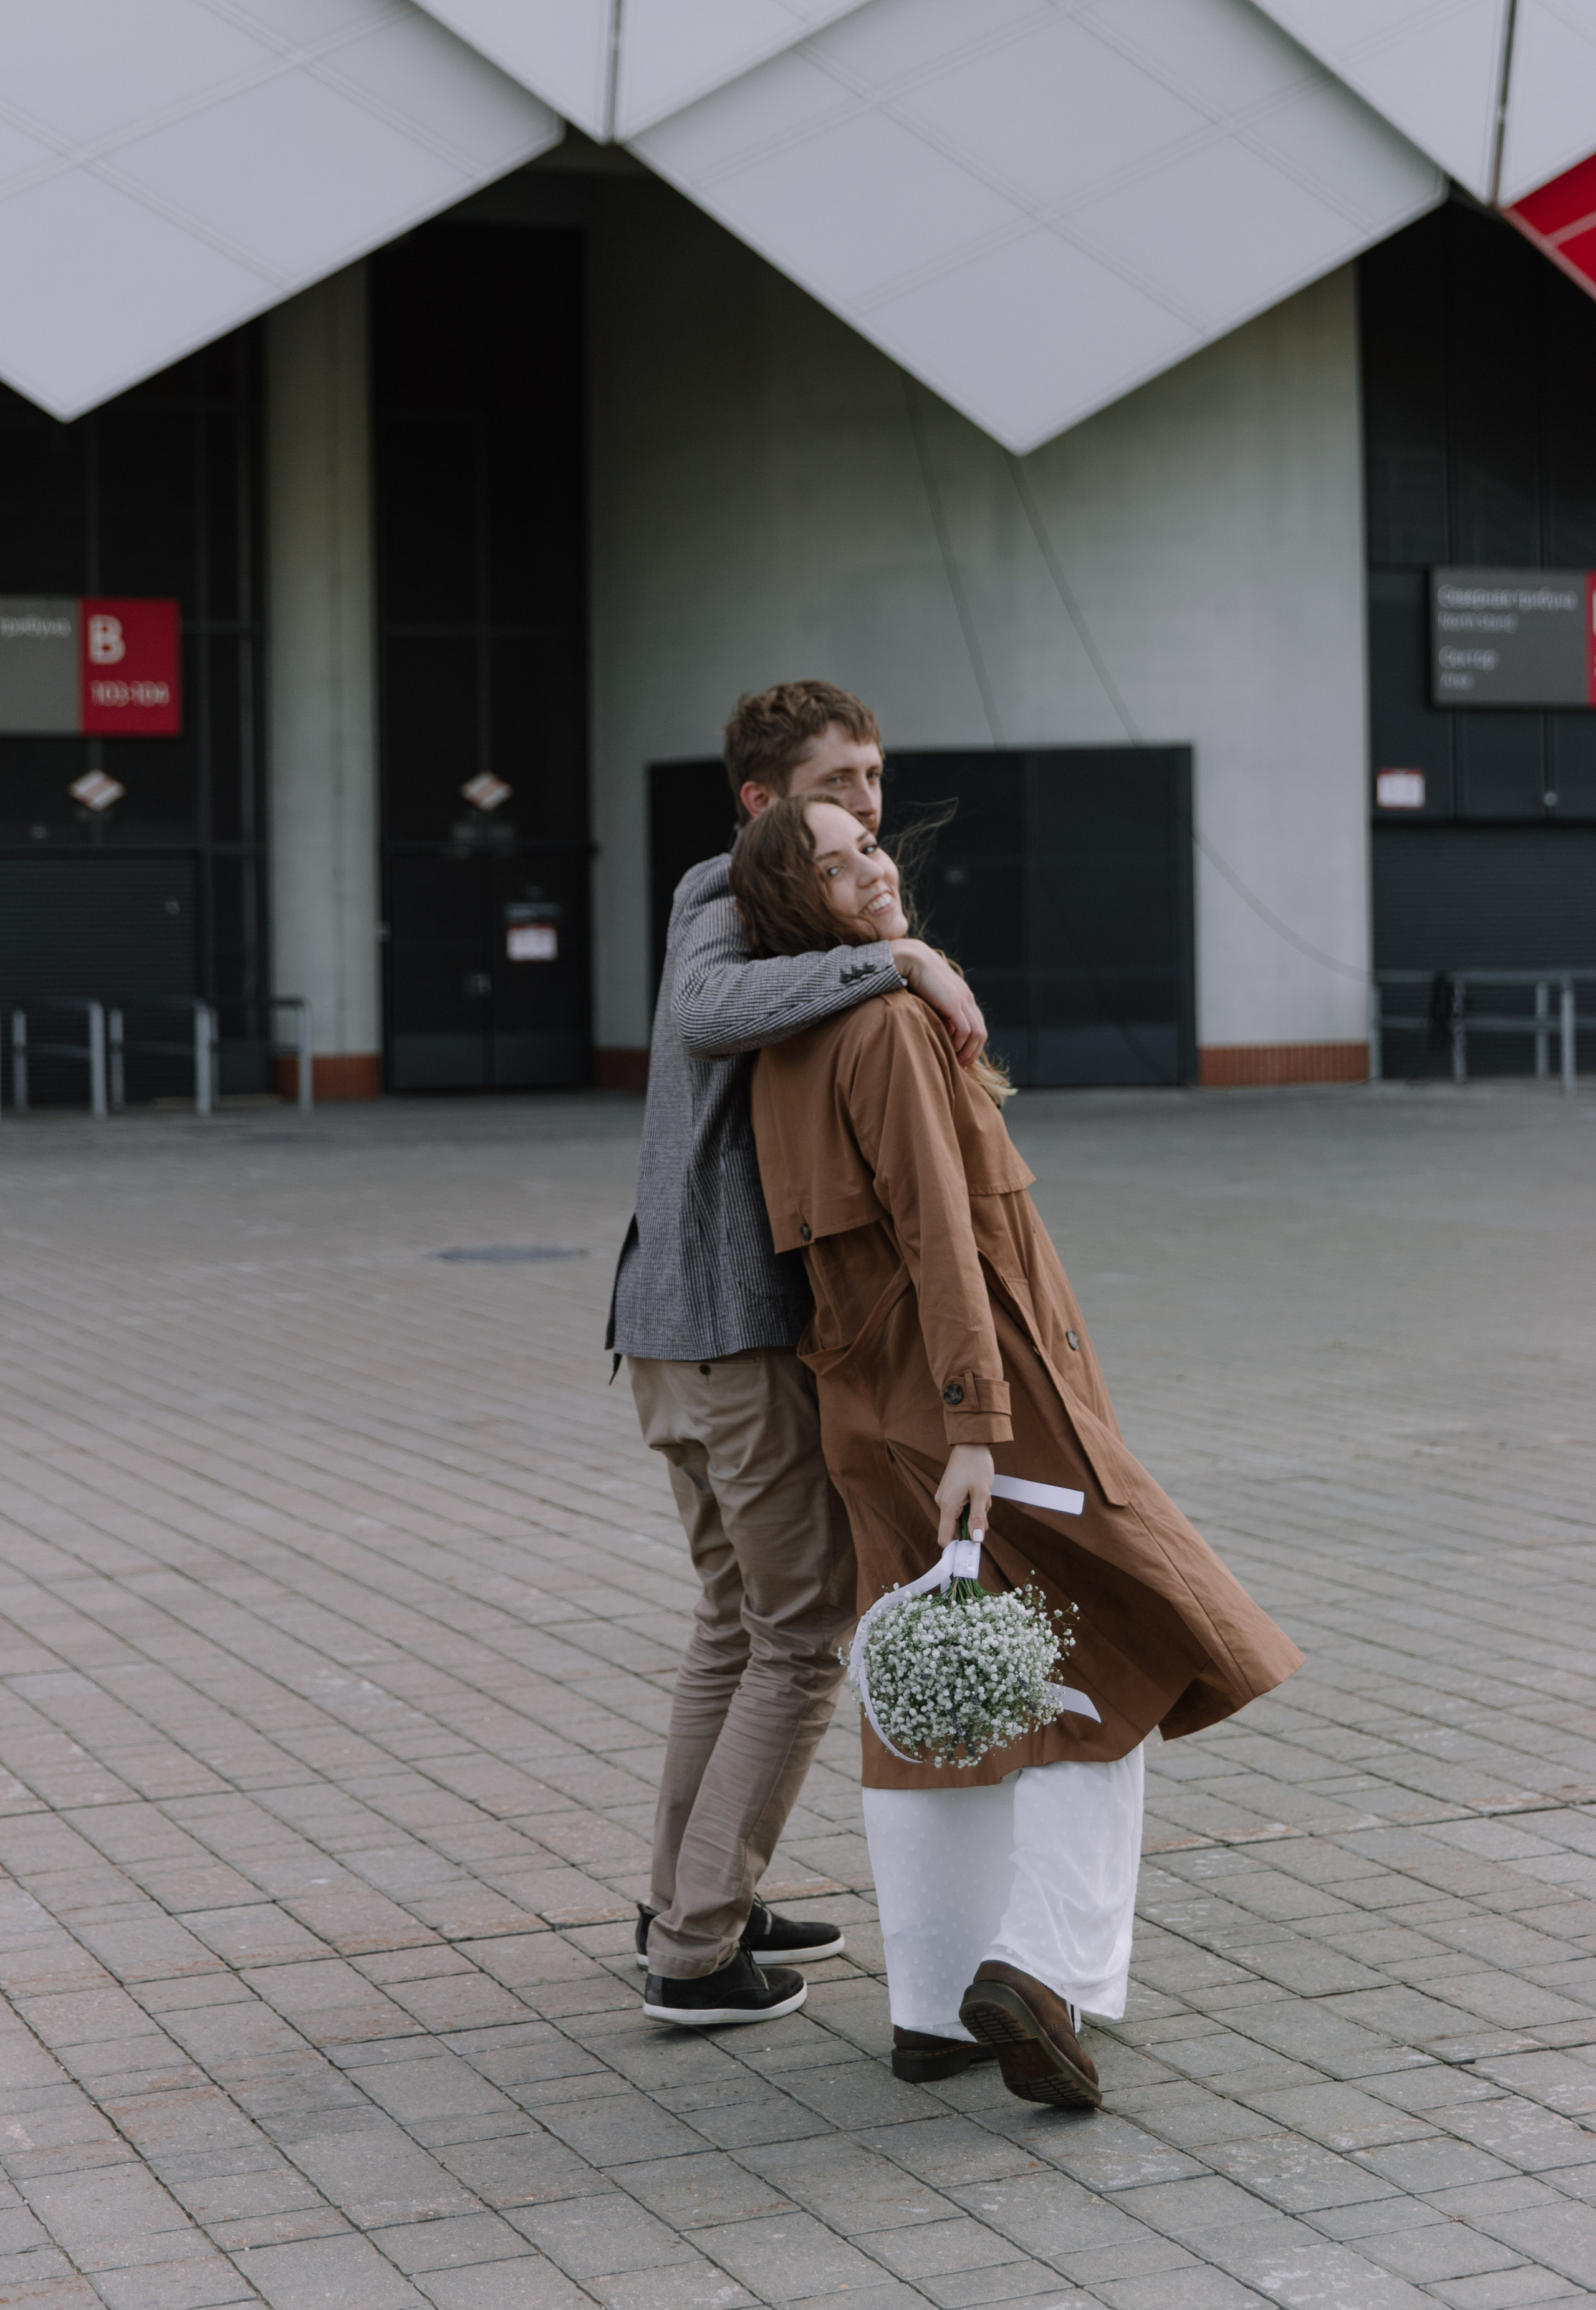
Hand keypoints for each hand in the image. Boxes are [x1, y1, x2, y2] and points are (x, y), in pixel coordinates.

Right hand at [889, 939, 987, 1068]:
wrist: (911, 958)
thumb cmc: (914, 976)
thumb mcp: (930, 996)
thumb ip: (937, 1010)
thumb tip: (939, 1029)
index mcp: (962, 996)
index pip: (976, 1025)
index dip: (971, 1044)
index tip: (960, 1057)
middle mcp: (967, 998)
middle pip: (980, 1032)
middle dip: (973, 1052)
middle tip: (961, 1066)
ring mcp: (963, 1000)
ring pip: (977, 1033)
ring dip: (968, 1051)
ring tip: (956, 1062)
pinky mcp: (954, 1003)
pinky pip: (965, 1030)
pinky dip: (960, 1044)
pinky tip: (950, 1050)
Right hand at [935, 1445, 993, 1553]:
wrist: (970, 1442)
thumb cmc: (976, 1464)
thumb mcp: (981, 1492)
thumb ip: (978, 1517)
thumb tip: (977, 1539)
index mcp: (948, 1505)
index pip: (945, 1538)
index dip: (957, 1547)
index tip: (972, 1549)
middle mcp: (943, 1503)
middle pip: (957, 1527)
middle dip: (974, 1523)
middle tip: (984, 1508)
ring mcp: (946, 1497)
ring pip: (962, 1516)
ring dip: (976, 1511)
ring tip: (983, 1493)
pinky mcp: (950, 1492)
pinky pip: (962, 1506)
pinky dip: (972, 1503)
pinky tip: (979, 1490)